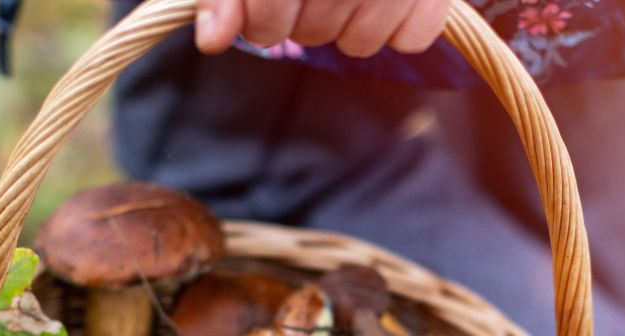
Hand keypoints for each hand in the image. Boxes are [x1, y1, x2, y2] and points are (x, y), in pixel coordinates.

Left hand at [195, 0, 449, 58]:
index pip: (272, 7)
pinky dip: (396, 30)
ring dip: (343, 31)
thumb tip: (214, 39)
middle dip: (299, 25)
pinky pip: (410, 40)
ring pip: (359, 43)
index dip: (261, 21)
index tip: (260, 19)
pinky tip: (384, 0)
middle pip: (313, 30)